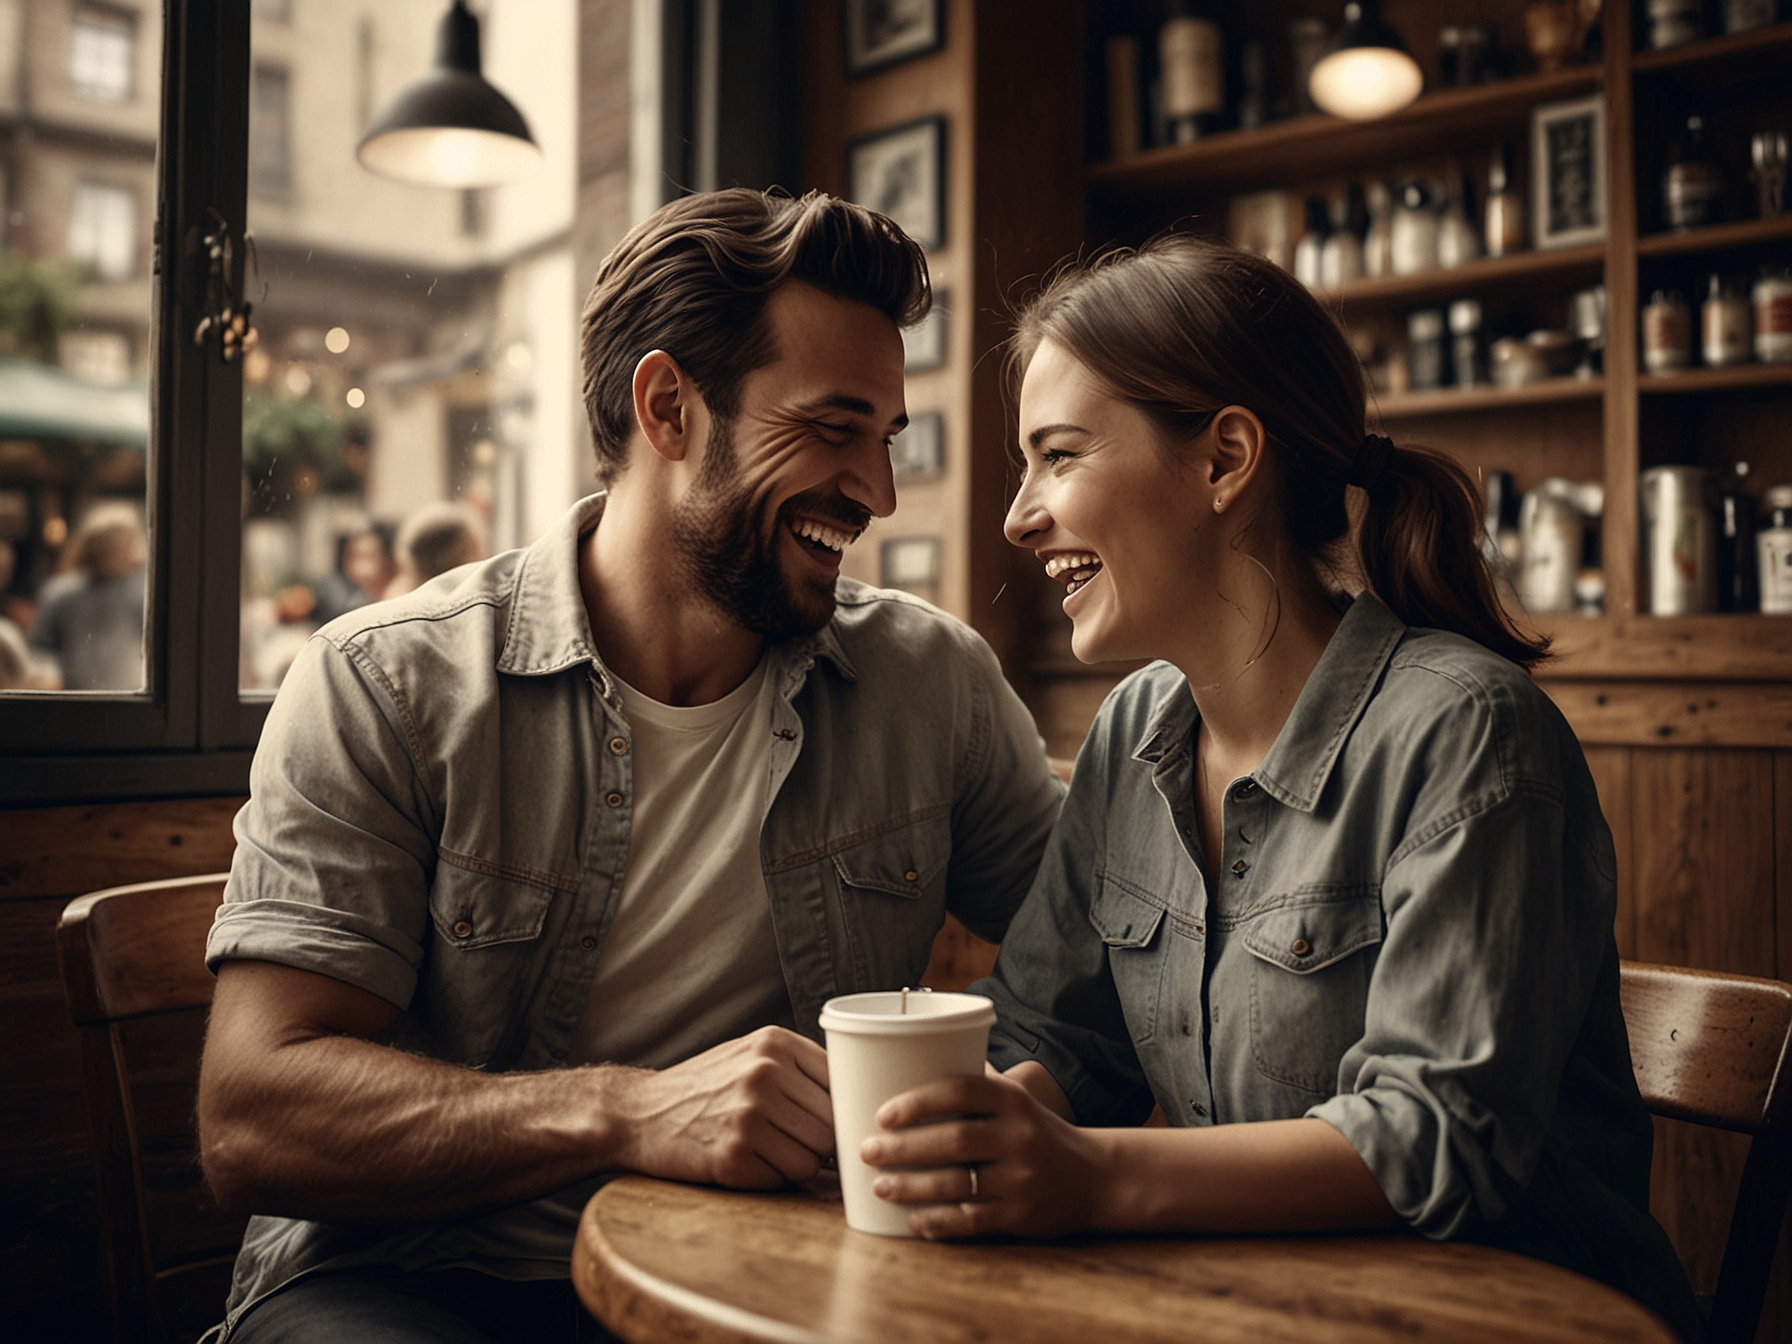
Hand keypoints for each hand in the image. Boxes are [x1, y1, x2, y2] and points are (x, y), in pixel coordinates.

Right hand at [608, 1026, 832, 1188]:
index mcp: (774, 1043)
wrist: (639, 1113)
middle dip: (819, 1141)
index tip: (825, 1120)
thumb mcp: (750, 1053)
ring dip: (799, 1162)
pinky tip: (750, 1162)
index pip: (841, 1083)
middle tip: (792, 1141)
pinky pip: (786, 1178)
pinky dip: (775, 1178)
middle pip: (831, 1124)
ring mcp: (748, 1115)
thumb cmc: (704, 1086)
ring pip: (814, 1157)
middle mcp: (764, 1074)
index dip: (838, 1108)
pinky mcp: (734, 1156)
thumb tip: (858, 1098)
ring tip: (770, 1150)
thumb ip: (799, 1066)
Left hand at [858, 1071, 1104, 1238]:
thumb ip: (974, 1088)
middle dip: (903, 1148)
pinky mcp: (1022, 1215)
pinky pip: (972, 1221)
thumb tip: (905, 1064)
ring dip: (911, 1187)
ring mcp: (1022, 1178)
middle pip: (953, 1139)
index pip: (961, 1090)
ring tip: (879, 1186)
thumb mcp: (1016, 1101)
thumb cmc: (1037, 1132)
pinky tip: (914, 1220)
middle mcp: (1019, 1136)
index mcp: (1013, 1100)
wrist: (1095, 1177)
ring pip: (957, 1184)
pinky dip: (939, 1222)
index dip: (918, 1101)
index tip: (882, 1114)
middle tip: (866, 1151)